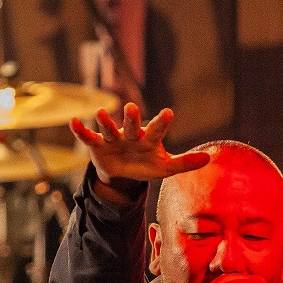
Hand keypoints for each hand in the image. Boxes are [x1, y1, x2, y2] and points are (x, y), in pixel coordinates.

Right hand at [69, 102, 208, 189]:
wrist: (122, 173)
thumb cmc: (146, 165)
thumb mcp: (165, 168)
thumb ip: (185, 163)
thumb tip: (209, 158)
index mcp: (148, 140)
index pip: (157, 130)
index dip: (162, 123)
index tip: (169, 113)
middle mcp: (131, 136)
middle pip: (132, 126)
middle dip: (131, 119)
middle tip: (132, 108)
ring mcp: (113, 139)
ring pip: (109, 129)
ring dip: (105, 122)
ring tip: (101, 112)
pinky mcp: (98, 146)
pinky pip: (88, 137)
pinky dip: (80, 130)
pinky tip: (73, 122)